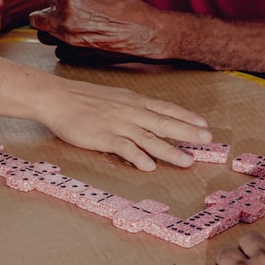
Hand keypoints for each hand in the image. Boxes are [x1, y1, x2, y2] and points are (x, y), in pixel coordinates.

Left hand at [29, 0, 167, 59]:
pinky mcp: (74, 52)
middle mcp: (64, 21)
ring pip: (43, 33)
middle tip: (59, 4)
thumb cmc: (123, 5)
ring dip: (49, 25)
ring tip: (65, 18)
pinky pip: (55, 47)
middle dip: (44, 8)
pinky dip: (60, 39)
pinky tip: (74, 31)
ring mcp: (68, 39)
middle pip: (35, 17)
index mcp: (68, 0)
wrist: (141, 33)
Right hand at [34, 78, 211, 170]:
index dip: (186, 116)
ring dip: (170, 150)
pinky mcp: (103, 137)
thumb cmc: (80, 98)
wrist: (56, 98)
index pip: (165, 108)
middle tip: (207, 140)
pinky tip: (149, 166)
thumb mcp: (111, 98)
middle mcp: (129, 112)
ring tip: (187, 161)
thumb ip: (128, 107)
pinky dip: (138, 157)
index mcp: (132, 101)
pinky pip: (124, 148)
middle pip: (164, 123)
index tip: (203, 124)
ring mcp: (117, 124)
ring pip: (149, 138)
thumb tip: (144, 115)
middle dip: (187, 132)